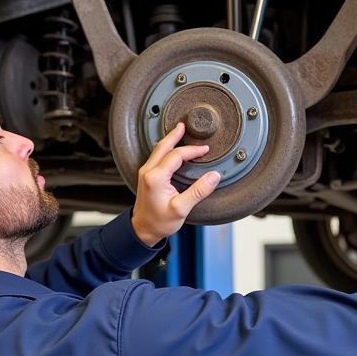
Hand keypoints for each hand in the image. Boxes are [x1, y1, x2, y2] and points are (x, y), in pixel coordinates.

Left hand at [131, 122, 221, 245]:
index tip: (205, 150)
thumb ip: (198, 191)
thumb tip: (213, 176)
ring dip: (170, 139)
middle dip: (175, 135)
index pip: (176, 156)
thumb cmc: (159, 222)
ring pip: (158, 149)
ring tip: (179, 131)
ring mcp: (145, 173)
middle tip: (185, 126)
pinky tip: (171, 148)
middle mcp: (148, 172)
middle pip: (163, 146)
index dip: (192, 150)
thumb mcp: (181, 208)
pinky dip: (165, 148)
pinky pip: (156, 156)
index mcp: (156, 177)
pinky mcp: (146, 176)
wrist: (142, 230)